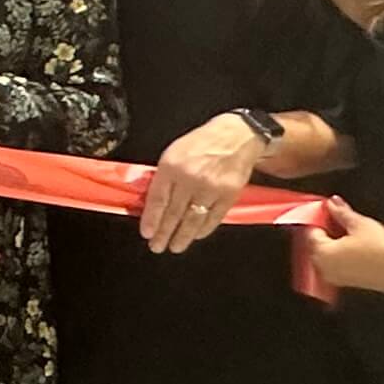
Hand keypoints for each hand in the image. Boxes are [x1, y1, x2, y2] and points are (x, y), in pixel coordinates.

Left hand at [139, 117, 263, 253]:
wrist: (237, 137)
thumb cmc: (201, 143)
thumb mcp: (173, 152)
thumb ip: (163, 176)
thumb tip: (152, 202)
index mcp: (172, 166)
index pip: (158, 199)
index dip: (151, 219)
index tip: (147, 233)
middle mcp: (190, 179)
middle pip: (174, 213)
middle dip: (164, 233)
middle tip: (157, 246)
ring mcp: (211, 189)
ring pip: (193, 220)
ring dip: (183, 237)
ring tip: (175, 247)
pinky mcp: (229, 196)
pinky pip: (213, 218)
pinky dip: (203, 230)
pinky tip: (196, 236)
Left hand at [305, 202, 383, 295]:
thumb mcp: (361, 224)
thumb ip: (342, 212)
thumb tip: (333, 204)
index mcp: (322, 253)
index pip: (311, 230)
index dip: (321, 217)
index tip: (329, 209)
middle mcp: (324, 268)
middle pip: (317, 243)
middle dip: (327, 229)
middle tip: (340, 217)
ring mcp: (336, 277)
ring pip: (327, 253)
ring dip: (335, 241)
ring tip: (351, 230)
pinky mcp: (348, 282)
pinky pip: (337, 263)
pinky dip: (342, 253)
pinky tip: (356, 244)